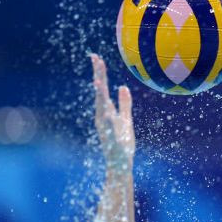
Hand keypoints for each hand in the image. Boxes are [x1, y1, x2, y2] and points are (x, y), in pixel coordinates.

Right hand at [91, 54, 134, 173]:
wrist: (120, 163)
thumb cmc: (122, 143)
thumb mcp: (126, 119)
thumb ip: (124, 104)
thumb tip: (123, 87)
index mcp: (105, 111)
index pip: (102, 88)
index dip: (100, 73)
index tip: (97, 57)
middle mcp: (102, 116)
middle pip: (100, 92)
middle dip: (98, 76)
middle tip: (96, 58)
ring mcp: (105, 125)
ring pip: (101, 105)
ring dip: (99, 92)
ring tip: (98, 79)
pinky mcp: (110, 136)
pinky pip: (107, 123)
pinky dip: (105, 114)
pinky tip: (105, 107)